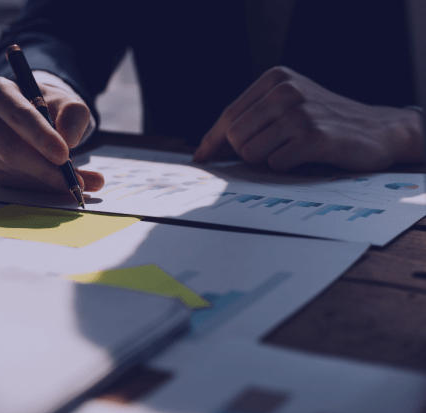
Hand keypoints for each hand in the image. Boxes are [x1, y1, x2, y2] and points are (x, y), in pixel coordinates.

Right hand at [0, 77, 104, 192]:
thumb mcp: (65, 102)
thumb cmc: (47, 105)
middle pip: (10, 147)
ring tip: (77, 182)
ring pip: (13, 168)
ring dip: (46, 179)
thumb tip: (70, 139)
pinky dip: (40, 185)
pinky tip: (59, 183)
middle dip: (43, 166)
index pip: (17, 115)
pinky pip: (14, 181)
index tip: (63, 155)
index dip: (40, 136)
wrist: (31, 114)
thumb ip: (73, 115)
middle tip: (72, 179)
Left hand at [193, 66, 422, 170]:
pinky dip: (286, 167)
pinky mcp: (314, 136)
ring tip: (291, 150)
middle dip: (247, 152)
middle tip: (274, 150)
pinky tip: (305, 156)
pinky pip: (275, 164)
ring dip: (267, 160)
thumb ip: (251, 119)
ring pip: (251, 153)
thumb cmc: (323, 121)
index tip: (201, 158)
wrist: (377, 129)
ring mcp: (300, 112)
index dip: (212, 142)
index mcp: (275, 78)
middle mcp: (285, 90)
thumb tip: (206, 149)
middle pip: (235, 138)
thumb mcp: (286, 106)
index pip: (228, 116)